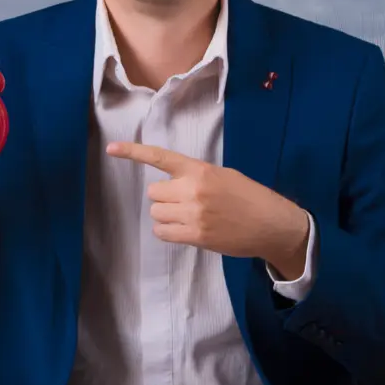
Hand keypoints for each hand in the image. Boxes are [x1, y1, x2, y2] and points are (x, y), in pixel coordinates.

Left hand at [106, 141, 309, 273]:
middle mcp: (193, 189)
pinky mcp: (196, 235)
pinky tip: (185, 230)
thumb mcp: (223, 176)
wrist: (272, 224)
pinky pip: (162, 232)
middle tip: (186, 202)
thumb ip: (196, 176)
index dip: (133, 152)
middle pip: (154, 192)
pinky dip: (168, 232)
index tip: (111, 148)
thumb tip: (172, 185)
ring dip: (166, 215)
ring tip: (188, 217)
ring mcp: (193, 213)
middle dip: (165, 197)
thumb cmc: (248, 197)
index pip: (160, 157)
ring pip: (156, 213)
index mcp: (199, 170)